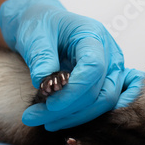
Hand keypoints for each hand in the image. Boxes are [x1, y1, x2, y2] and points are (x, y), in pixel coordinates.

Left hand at [0, 0, 144, 130]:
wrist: (44, 24)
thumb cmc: (40, 25)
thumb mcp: (34, 35)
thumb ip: (41, 57)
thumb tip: (44, 84)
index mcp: (93, 35)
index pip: (94, 67)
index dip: (75, 90)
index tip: (50, 105)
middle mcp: (109, 53)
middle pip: (101, 90)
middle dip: (69, 109)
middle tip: (33, 117)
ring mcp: (111, 69)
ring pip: (103, 102)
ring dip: (73, 116)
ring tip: (39, 120)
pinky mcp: (105, 82)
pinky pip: (100, 104)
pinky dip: (79, 115)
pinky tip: (56, 120)